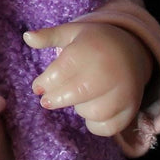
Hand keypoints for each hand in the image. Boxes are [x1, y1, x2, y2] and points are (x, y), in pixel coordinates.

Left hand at [25, 22, 152, 136]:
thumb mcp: (72, 33)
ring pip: (92, 112)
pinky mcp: (131, 107)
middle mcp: (110, 71)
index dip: (45, 83)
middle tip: (47, 100)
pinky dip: (96, 125)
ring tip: (77, 99)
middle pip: (77, 93)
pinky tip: (90, 112)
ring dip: (79, 109)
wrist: (132, 50)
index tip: (38, 87)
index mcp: (91, 50)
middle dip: (56, 99)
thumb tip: (27, 37)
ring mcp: (124, 90)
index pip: (62, 72)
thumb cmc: (94, 43)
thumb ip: (48, 36)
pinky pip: (109, 126)